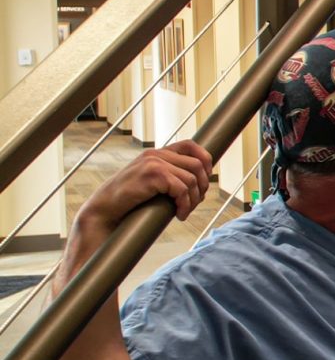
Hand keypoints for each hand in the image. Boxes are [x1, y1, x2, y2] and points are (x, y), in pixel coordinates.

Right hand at [76, 141, 212, 237]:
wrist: (104, 209)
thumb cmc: (129, 200)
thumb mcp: (150, 182)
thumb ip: (169, 176)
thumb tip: (201, 183)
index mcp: (156, 153)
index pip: (190, 145)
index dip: (205, 160)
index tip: (204, 180)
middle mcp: (156, 154)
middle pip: (197, 164)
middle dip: (202, 186)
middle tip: (194, 203)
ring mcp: (154, 163)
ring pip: (191, 179)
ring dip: (193, 200)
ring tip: (184, 211)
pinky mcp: (152, 174)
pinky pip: (182, 189)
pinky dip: (185, 205)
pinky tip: (179, 214)